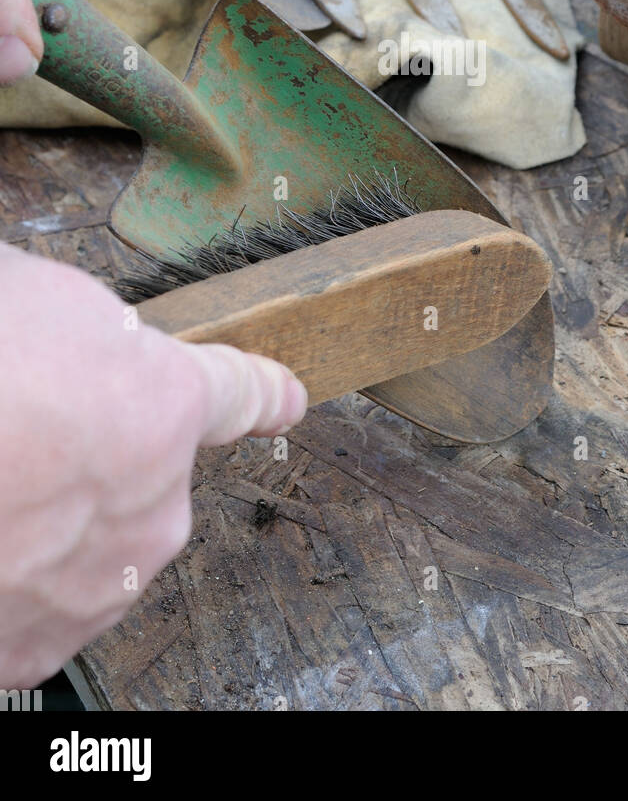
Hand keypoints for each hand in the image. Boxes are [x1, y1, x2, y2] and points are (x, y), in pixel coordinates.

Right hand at [0, 243, 306, 687]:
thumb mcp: (36, 297)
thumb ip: (79, 334)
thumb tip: (65, 347)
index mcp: (164, 403)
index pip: (233, 394)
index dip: (260, 393)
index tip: (284, 398)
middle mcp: (152, 503)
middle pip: (140, 476)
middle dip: (87, 456)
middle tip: (10, 431)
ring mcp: (94, 583)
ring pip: (88, 549)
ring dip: (42, 526)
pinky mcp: (31, 645)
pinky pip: (34, 610)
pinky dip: (5, 585)